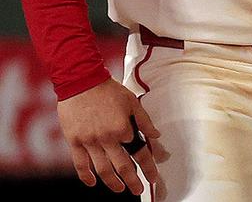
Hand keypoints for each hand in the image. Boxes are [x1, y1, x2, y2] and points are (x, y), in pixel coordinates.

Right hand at [56, 79, 165, 194]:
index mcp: (124, 129)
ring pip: (102, 169)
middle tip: (139, 191)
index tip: (153, 178)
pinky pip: (80, 163)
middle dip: (133, 181)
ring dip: (112, 182)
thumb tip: (156, 136)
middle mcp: (107, 139)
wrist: (81, 82)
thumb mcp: (132, 102)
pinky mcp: (74, 141)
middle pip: (122, 166)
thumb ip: (145, 121)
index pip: (140, 153)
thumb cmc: (108, 90)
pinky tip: (92, 183)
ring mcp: (89, 142)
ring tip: (120, 189)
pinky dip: (86, 176)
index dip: (148, 168)